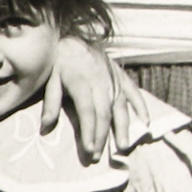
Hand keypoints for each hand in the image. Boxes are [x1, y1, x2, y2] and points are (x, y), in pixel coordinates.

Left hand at [44, 38, 143, 161]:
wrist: (73, 35)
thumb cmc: (59, 61)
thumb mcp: (50, 79)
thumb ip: (51, 103)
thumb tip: (45, 128)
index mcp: (81, 82)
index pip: (88, 113)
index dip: (90, 133)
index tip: (89, 151)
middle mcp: (100, 82)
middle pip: (104, 113)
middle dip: (102, 137)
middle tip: (98, 156)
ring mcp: (113, 79)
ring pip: (120, 106)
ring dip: (122, 128)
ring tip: (122, 147)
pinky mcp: (120, 75)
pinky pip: (134, 92)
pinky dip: (141, 107)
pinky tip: (145, 123)